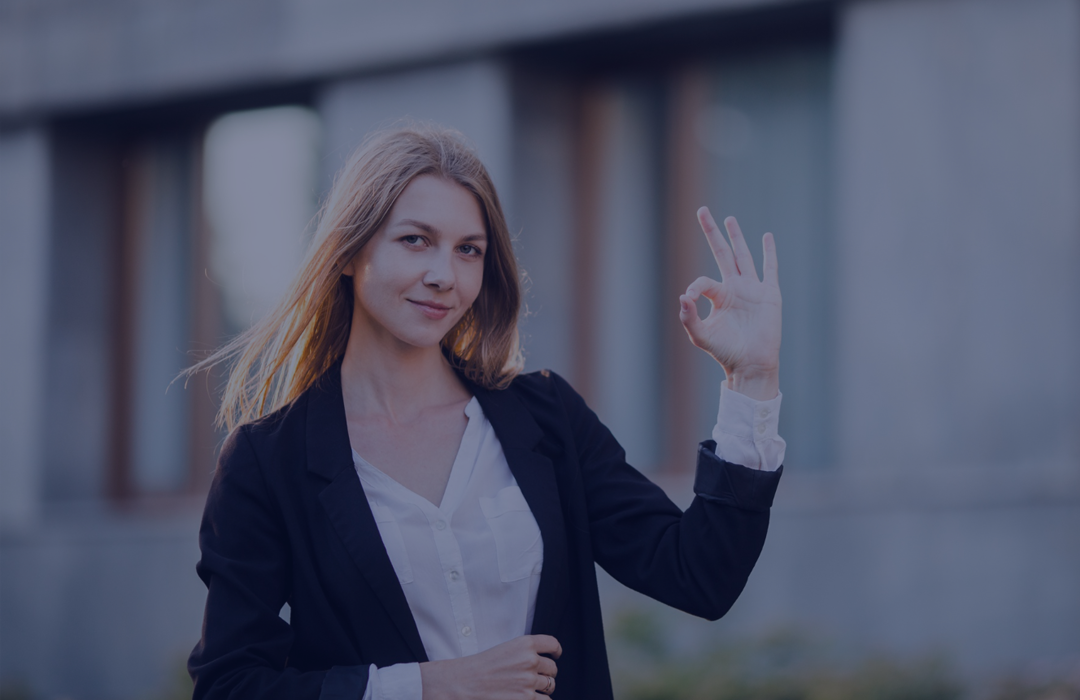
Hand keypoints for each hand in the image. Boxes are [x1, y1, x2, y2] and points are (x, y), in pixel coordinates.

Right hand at [419, 634, 561, 699]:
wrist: (465, 683)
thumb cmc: (481, 667)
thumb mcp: (505, 649)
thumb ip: (525, 652)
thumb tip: (541, 662)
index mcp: (524, 644)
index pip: (552, 644)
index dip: (556, 651)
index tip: (555, 655)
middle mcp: (530, 660)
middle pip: (552, 668)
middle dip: (546, 673)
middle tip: (534, 677)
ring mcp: (529, 681)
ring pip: (551, 685)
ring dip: (543, 689)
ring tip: (528, 690)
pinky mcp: (526, 699)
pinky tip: (530, 698)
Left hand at [679, 208, 780, 400]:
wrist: (751, 363)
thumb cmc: (725, 352)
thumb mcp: (701, 336)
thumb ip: (689, 318)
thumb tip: (682, 296)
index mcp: (718, 297)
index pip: (703, 281)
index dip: (695, 287)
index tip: (689, 299)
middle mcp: (734, 288)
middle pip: (722, 253)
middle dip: (712, 232)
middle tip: (702, 210)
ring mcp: (753, 289)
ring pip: (743, 256)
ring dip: (736, 237)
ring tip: (729, 219)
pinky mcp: (770, 294)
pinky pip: (770, 269)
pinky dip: (769, 253)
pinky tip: (767, 237)